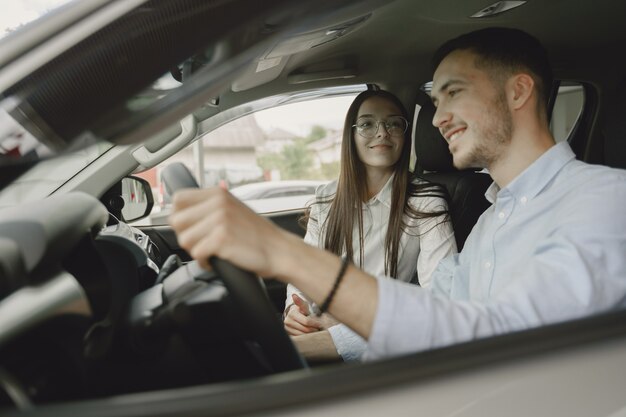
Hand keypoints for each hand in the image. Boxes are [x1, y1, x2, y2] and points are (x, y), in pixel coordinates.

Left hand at [169, 188, 292, 276]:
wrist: (280, 251)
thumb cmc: (257, 235)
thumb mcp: (233, 209)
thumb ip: (209, 207)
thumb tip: (179, 213)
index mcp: (218, 193)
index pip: (178, 199)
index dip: (180, 216)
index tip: (191, 228)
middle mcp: (218, 203)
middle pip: (176, 221)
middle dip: (187, 236)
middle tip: (203, 242)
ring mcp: (219, 220)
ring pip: (184, 240)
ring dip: (196, 250)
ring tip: (212, 251)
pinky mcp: (221, 239)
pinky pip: (196, 254)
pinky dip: (204, 262)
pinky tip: (216, 260)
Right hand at [284, 294, 338, 334]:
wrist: (294, 316)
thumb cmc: (301, 310)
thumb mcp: (303, 305)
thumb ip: (300, 301)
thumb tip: (294, 295)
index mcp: (292, 314)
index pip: (307, 321)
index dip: (315, 323)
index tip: (320, 324)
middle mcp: (287, 322)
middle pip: (305, 329)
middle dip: (314, 329)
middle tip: (318, 328)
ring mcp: (287, 329)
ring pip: (303, 335)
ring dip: (310, 334)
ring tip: (314, 330)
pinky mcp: (289, 335)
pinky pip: (300, 338)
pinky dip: (306, 337)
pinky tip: (309, 333)